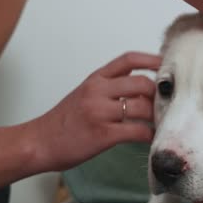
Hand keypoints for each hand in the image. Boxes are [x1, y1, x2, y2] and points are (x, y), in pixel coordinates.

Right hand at [26, 51, 160, 171]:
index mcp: (95, 79)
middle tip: (165, 104)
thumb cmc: (62, 122)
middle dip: (157, 94)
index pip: (128, 60)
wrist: (37, 142)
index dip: (150, 59)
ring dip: (156, 116)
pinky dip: (148, 135)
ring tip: (161, 123)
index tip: (166, 64)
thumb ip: (108, 87)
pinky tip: (151, 138)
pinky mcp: (102, 134)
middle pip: (141, 82)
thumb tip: (138, 87)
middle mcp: (97, 91)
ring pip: (142, 106)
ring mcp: (99, 112)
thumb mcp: (84, 94)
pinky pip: (136, 131)